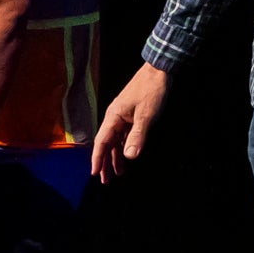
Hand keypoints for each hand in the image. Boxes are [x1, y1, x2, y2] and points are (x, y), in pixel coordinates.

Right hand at [89, 62, 168, 181]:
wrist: (158, 72)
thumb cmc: (151, 91)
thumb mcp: (146, 115)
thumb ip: (137, 136)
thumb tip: (129, 157)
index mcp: (114, 117)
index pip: (102, 142)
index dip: (98, 158)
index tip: (95, 173)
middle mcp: (115, 118)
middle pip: (106, 144)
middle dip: (105, 162)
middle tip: (105, 180)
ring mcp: (123, 117)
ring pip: (115, 141)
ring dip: (115, 157)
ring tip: (117, 174)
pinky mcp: (131, 116)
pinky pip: (124, 136)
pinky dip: (124, 148)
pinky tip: (126, 156)